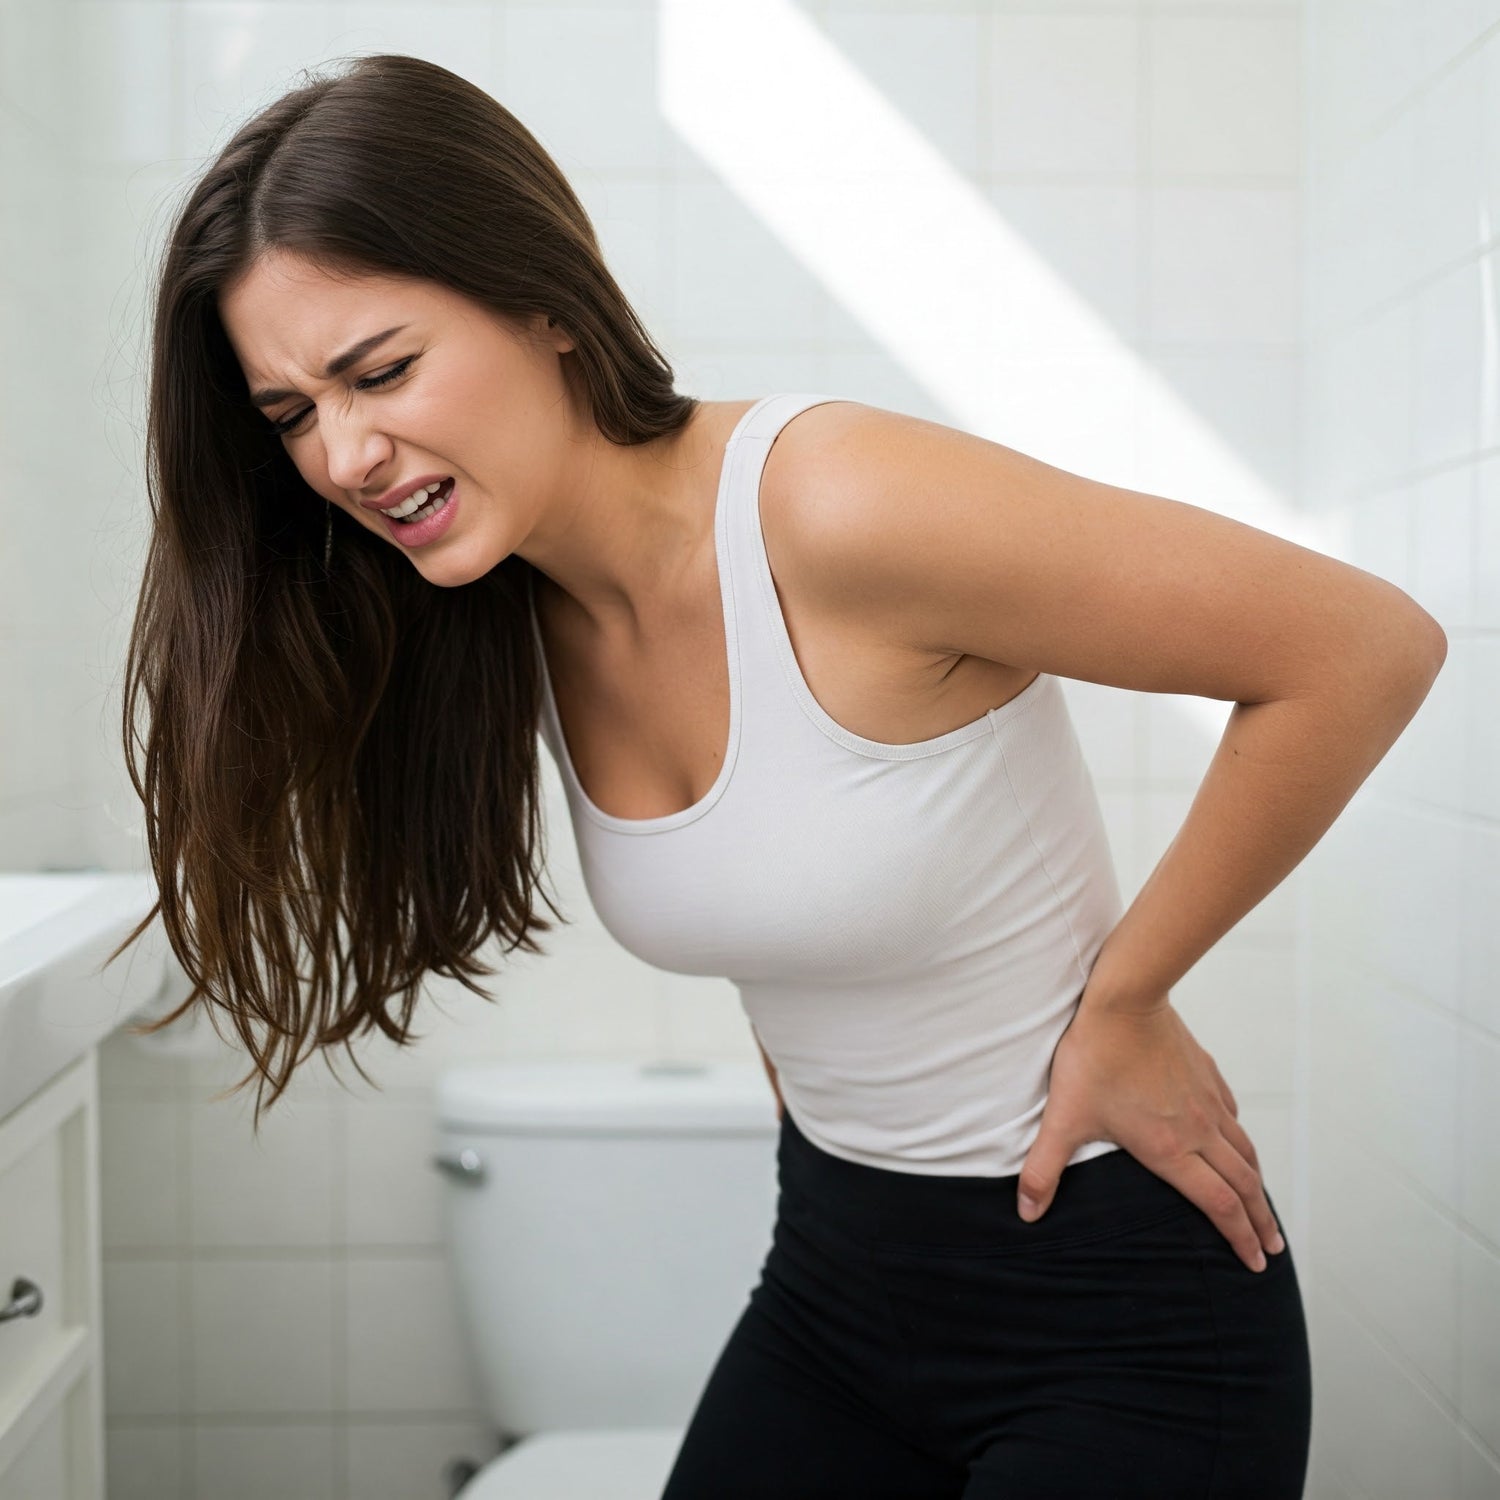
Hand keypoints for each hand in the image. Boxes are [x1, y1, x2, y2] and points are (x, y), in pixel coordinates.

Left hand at [1015, 998, 1285, 1272]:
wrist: (1125, 1001)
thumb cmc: (1094, 1058)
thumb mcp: (1063, 1118)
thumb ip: (1043, 1169)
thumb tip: (1026, 1212)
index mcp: (1171, 1149)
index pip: (1218, 1205)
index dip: (1239, 1239)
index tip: (1254, 1264)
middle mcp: (1199, 1130)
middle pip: (1243, 1186)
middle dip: (1260, 1223)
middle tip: (1272, 1250)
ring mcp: (1207, 1101)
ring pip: (1245, 1151)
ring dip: (1258, 1185)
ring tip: (1264, 1208)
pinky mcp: (1206, 1074)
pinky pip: (1233, 1115)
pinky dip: (1241, 1139)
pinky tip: (1237, 1142)